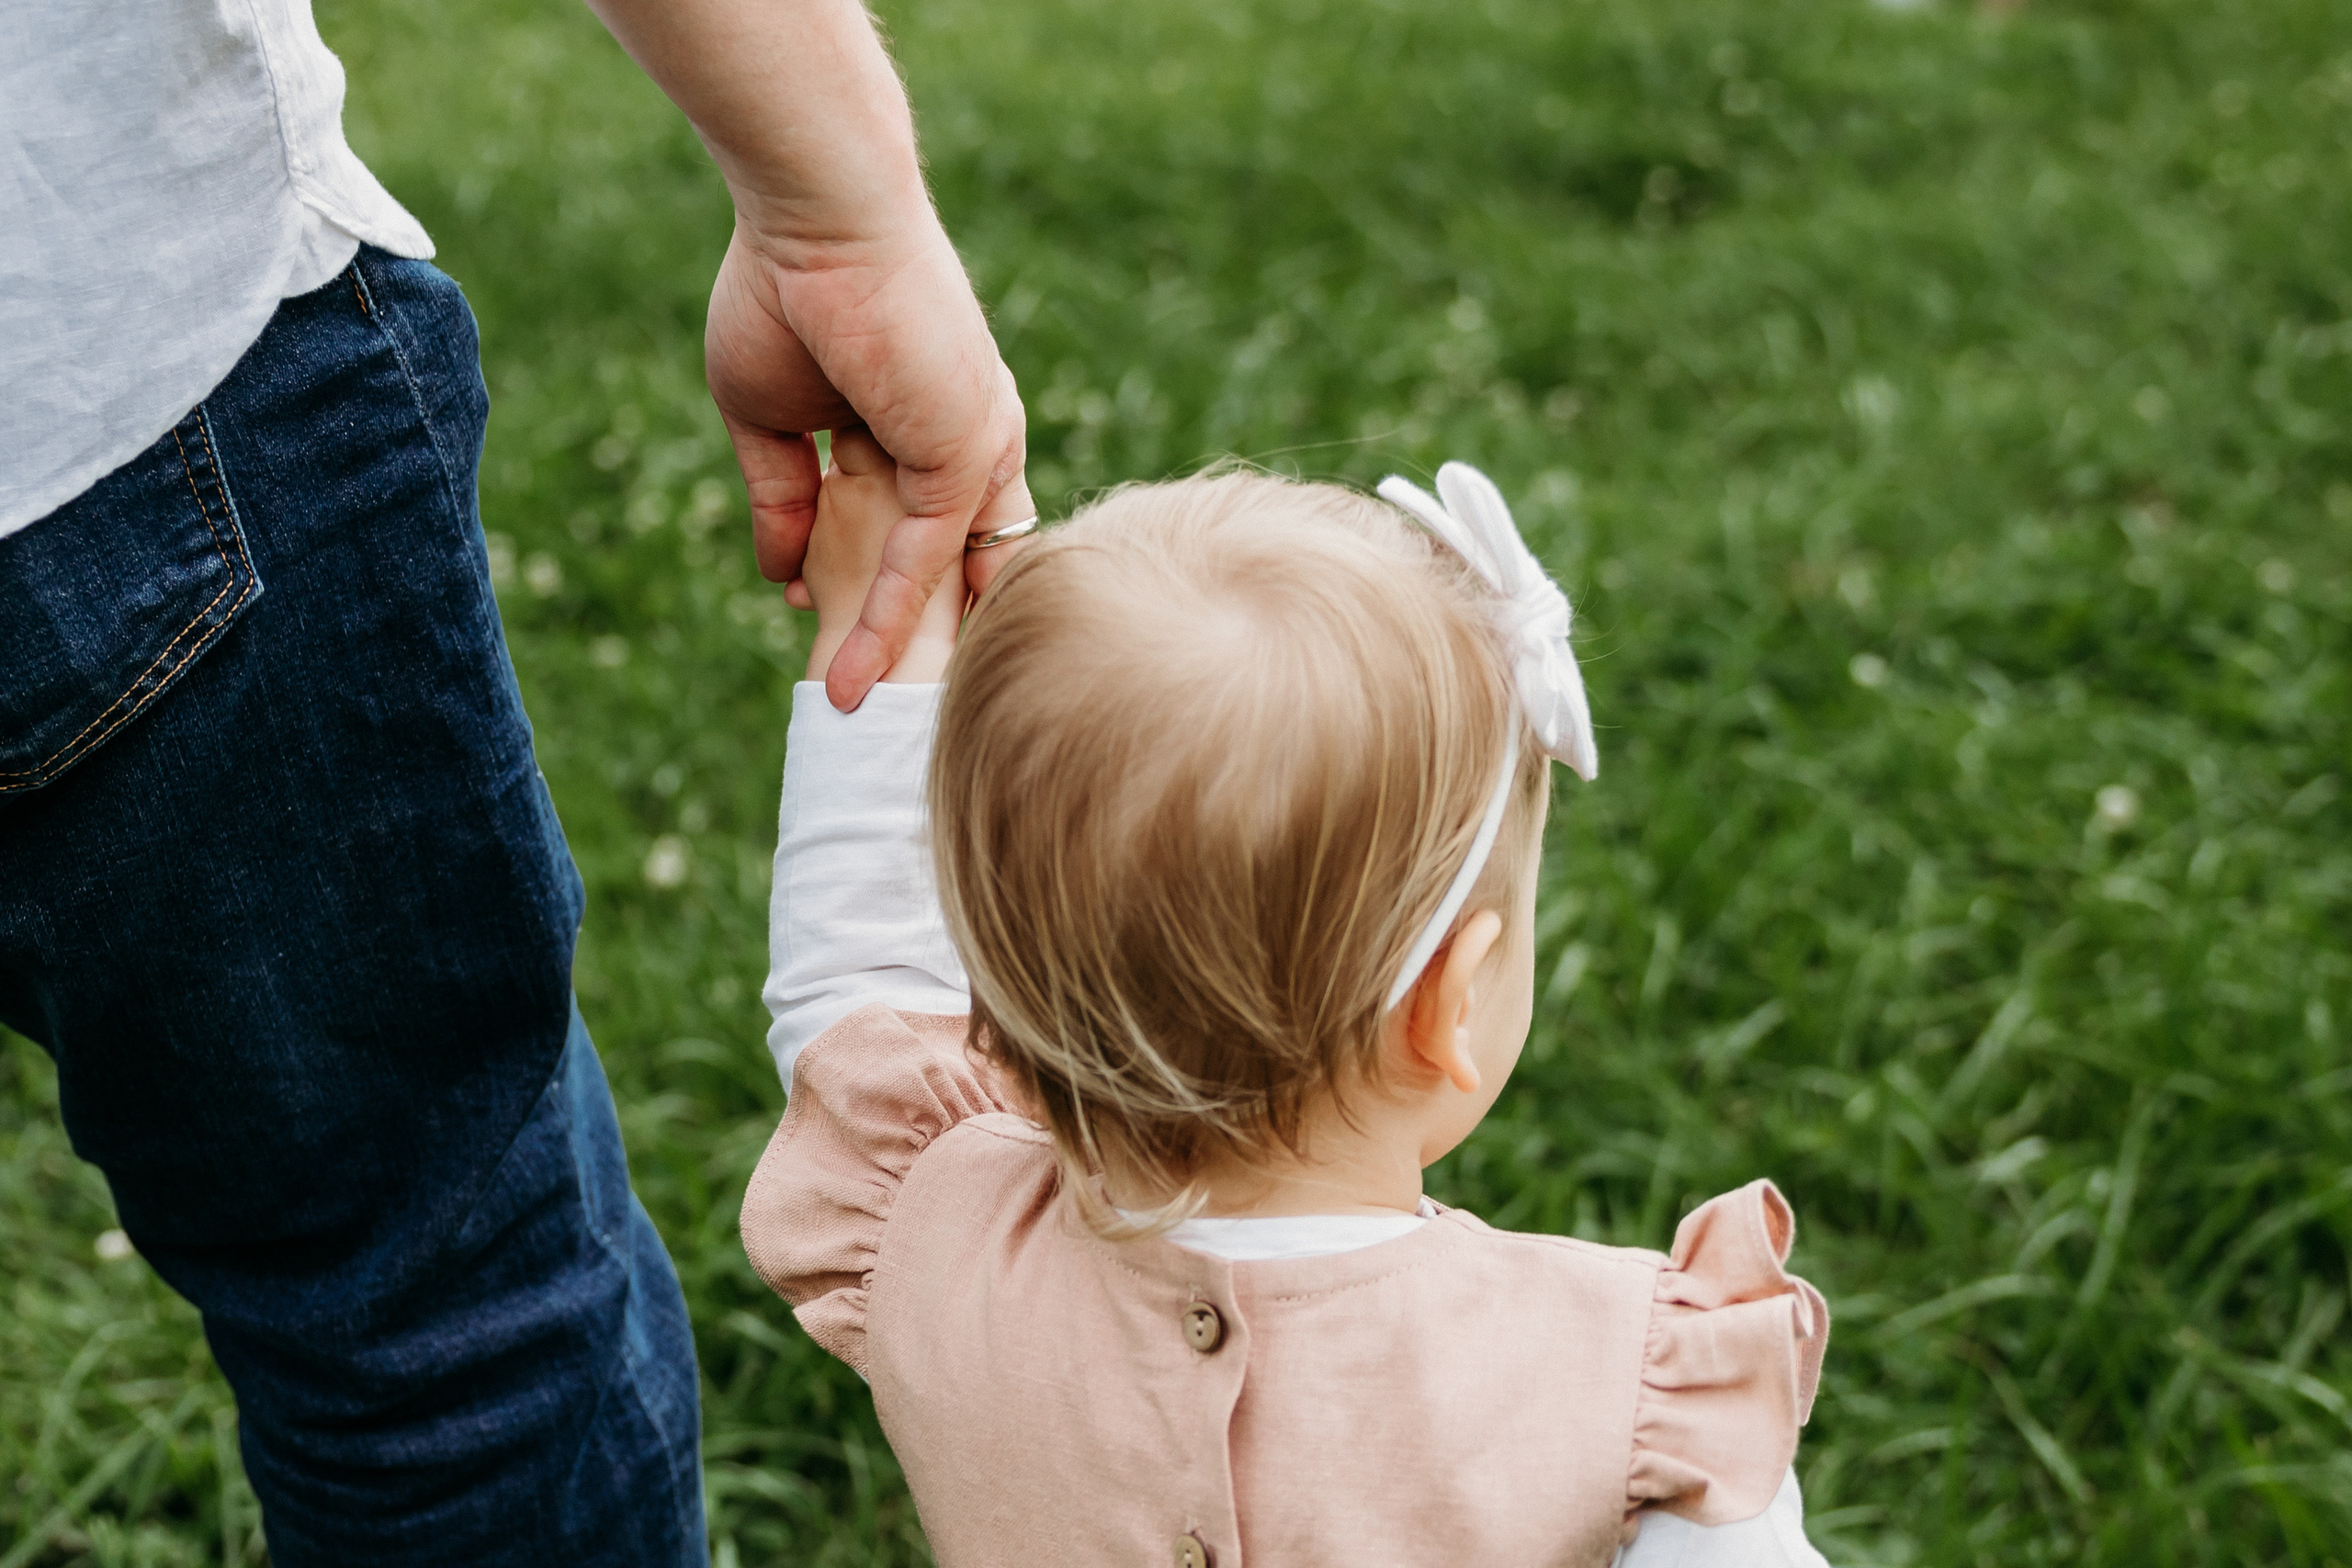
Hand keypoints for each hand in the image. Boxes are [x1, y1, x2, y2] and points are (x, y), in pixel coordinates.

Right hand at [707, 223, 1026, 709]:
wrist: (815, 217)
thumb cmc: (786, 293)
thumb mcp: (769, 420)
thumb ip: (783, 499)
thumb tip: (784, 575)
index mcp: (928, 433)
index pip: (920, 541)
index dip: (885, 602)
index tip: (840, 659)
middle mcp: (967, 447)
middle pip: (950, 574)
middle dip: (919, 649)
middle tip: (878, 718)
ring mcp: (975, 451)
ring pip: (945, 579)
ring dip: (905, 655)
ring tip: (861, 725)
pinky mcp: (967, 452)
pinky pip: (931, 557)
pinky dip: (892, 615)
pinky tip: (851, 669)